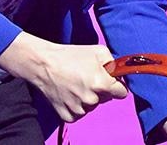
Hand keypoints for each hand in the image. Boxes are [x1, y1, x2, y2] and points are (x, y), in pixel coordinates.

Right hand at [0, 32, 127, 122]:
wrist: (44, 64)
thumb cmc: (70, 55)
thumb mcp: (98, 51)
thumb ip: (113, 63)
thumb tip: (119, 73)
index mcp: (101, 83)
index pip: (121, 93)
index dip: (117, 86)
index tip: (110, 81)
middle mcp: (91, 98)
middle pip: (106, 99)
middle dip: (101, 90)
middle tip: (87, 77)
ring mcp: (78, 108)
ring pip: (92, 107)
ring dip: (88, 99)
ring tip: (76, 84)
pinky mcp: (66, 115)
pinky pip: (78, 115)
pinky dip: (76, 107)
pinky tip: (70, 94)